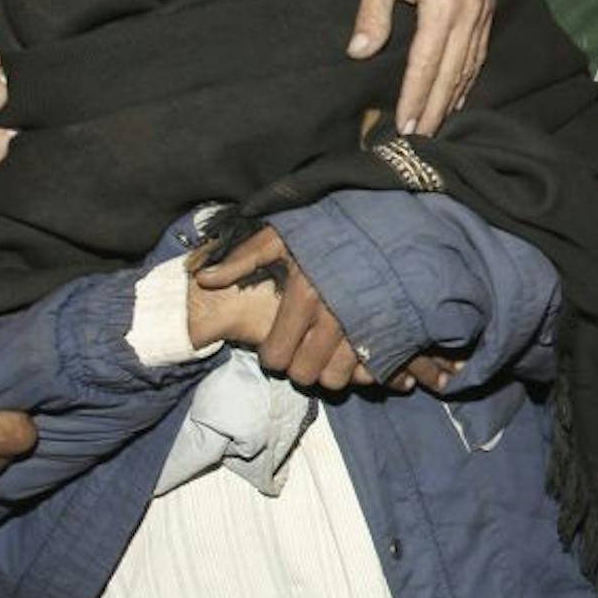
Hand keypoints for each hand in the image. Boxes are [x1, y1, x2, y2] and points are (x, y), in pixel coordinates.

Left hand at [195, 227, 455, 394]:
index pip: (276, 355)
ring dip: (330, 372)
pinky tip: (357, 353)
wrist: (393, 218)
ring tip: (328, 355)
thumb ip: (244, 257)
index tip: (276, 346)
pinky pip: (371, 370)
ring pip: (337, 378)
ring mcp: (366, 326)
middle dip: (299, 367)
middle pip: (305, 373)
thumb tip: (204, 280)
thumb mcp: (285, 232)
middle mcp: (334, 316)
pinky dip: (363, 368)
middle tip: (301, 353)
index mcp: (304, 295)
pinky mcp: (393, 331)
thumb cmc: (332, 227)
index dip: (272, 355)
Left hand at [348, 0, 493, 135]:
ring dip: (450, 100)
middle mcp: (469, 14)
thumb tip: (360, 52)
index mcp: (443, 5)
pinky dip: (466, 80)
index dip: (414, 97)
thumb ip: (372, 14)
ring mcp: (482, 14)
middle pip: (451, 74)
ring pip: (468, 69)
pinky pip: (478, 55)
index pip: (426, 63)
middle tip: (419, 141)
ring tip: (435, 127)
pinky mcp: (487, 11)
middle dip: (433, 110)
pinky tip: (455, 97)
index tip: (404, 126)